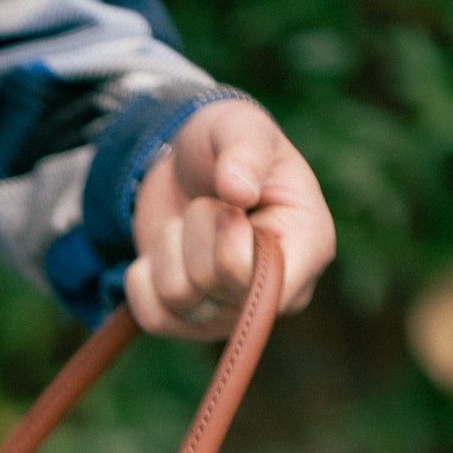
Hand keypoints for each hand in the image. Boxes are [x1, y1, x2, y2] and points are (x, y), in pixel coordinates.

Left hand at [126, 97, 334, 340]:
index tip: (231, 203)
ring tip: (190, 224)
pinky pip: (150, 315)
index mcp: (309, 245)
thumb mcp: (239, 126)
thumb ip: (245, 150)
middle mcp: (278, 293)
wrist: (184, 166)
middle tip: (210, 205)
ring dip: (169, 245)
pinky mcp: (188, 326)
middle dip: (196, 228)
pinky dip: (143, 275)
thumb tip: (239, 189)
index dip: (232, 241)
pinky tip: (165, 252)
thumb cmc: (226, 145)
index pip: (267, 280)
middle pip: (211, 280)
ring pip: (177, 296)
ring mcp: (231, 316)